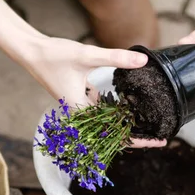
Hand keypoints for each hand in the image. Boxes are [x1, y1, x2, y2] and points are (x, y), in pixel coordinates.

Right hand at [0, 0, 165, 147]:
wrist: (32, 52)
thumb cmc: (54, 55)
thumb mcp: (87, 55)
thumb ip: (116, 58)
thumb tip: (143, 60)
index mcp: (81, 110)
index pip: (113, 133)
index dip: (137, 139)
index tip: (157, 142)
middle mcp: (80, 113)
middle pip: (112, 131)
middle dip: (136, 134)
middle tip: (162, 135)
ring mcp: (80, 106)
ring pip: (106, 120)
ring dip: (125, 122)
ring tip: (151, 122)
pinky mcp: (80, 97)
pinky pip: (100, 109)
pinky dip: (115, 109)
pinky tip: (130, 105)